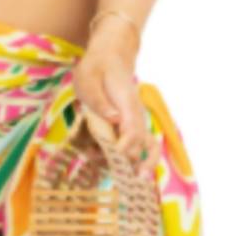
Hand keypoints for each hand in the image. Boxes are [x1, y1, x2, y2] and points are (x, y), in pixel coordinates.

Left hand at [73, 22, 157, 177]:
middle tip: (127, 179)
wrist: (111, 55)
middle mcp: (136, 116)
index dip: (124, 148)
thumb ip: (99, 100)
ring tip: (125, 177)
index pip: (133, 132)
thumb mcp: (88, 79)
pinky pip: (137, 145)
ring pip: (146, 147)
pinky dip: (130, 158)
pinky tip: (110, 163)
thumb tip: (113, 119)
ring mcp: (135, 121)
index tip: (112, 155)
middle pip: (144, 145)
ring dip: (136, 164)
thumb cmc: (97, 68)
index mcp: (126, 104)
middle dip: (136, 164)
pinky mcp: (130, 126)